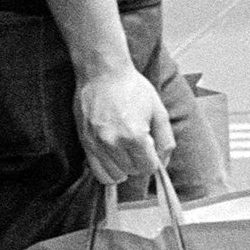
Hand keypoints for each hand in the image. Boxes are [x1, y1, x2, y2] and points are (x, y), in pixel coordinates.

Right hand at [71, 67, 172, 186]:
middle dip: (141, 163)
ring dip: (125, 167)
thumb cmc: (133, 89)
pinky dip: (109, 170)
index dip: (154, 160)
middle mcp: (113, 143)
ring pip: (115, 175)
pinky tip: (115, 156)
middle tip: (140, 145)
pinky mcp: (84, 143)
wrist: (102, 73)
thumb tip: (163, 163)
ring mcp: (96, 144)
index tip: (152, 148)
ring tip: (127, 149)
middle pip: (133, 172)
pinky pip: (97, 171)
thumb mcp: (159, 111)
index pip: (148, 167)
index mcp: (135, 135)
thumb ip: (165, 140)